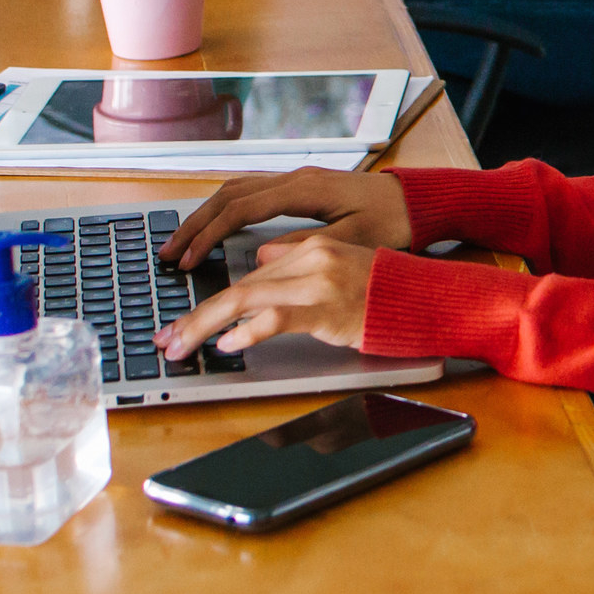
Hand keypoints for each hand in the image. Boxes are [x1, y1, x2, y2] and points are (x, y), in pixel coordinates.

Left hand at [157, 231, 376, 358]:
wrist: (428, 297)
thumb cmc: (385, 292)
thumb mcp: (335, 269)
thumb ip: (295, 264)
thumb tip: (256, 264)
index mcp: (309, 247)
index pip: (245, 274)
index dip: (206, 300)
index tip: (180, 324)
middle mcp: (310, 257)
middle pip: (237, 286)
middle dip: (194, 316)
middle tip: (165, 340)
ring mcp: (319, 281)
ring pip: (246, 299)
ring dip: (205, 325)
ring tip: (181, 347)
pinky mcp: (329, 307)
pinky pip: (278, 317)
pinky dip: (249, 330)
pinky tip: (230, 344)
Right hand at [159, 168, 413, 269]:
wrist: (418, 201)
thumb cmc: (392, 222)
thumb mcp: (355, 240)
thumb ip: (308, 246)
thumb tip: (260, 255)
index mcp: (304, 189)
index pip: (240, 208)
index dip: (208, 234)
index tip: (187, 259)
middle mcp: (293, 178)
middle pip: (228, 194)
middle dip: (195, 224)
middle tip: (168, 253)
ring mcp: (295, 179)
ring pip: (236, 189)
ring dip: (206, 215)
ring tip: (183, 243)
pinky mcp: (299, 187)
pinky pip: (250, 193)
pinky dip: (225, 210)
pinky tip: (215, 228)